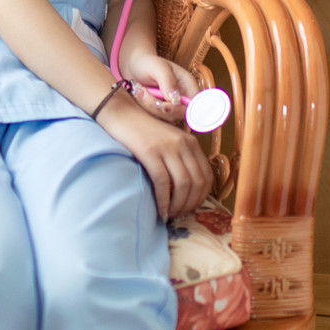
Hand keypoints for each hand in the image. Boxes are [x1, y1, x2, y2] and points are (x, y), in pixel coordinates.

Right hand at [95, 91, 212, 219]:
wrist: (122, 114)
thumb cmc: (143, 132)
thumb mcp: (169, 142)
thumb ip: (180, 158)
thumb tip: (185, 188)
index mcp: (191, 143)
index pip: (207, 175)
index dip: (202, 196)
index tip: (191, 207)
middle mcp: (183, 144)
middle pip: (197, 182)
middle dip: (190, 204)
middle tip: (180, 215)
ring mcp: (167, 147)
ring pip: (183, 183)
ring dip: (178, 205)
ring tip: (170, 214)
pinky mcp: (150, 151)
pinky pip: (162, 181)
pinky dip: (163, 200)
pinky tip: (160, 210)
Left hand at [119, 53, 198, 126]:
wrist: (134, 67)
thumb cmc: (147, 63)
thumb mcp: (158, 67)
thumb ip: (167, 81)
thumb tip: (175, 99)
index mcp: (188, 86)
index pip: (192, 106)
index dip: (180, 109)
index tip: (164, 106)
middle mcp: (183, 99)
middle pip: (177, 115)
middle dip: (157, 106)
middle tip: (142, 91)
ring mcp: (172, 108)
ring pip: (164, 118)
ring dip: (148, 107)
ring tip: (138, 90)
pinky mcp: (161, 113)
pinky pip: (155, 119)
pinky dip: (145, 109)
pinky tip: (138, 95)